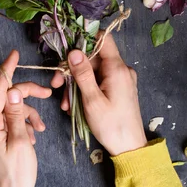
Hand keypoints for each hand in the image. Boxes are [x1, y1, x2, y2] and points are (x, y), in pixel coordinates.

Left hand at [0, 50, 51, 186]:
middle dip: (26, 94)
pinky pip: (8, 120)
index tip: (14, 54)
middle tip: (46, 95)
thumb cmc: (17, 175)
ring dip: (27, 112)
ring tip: (39, 129)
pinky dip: (22, 122)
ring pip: (9, 108)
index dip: (7, 70)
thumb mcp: (21, 142)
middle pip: (5, 97)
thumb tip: (13, 90)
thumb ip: (16, 114)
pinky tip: (33, 135)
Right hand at [51, 34, 146, 156]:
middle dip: (73, 70)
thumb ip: (83, 74)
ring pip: (93, 72)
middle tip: (56, 85)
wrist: (130, 148)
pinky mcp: (118, 89)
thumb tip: (73, 51)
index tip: (67, 47)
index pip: (103, 38)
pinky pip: (99, 82)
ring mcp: (120, 79)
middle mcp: (121, 69)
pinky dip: (85, 90)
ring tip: (64, 103)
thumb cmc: (111, 125)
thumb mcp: (92, 100)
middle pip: (93, 59)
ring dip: (76, 84)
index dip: (85, 37)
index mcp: (117, 68)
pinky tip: (73, 106)